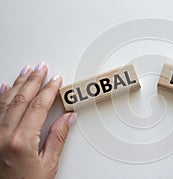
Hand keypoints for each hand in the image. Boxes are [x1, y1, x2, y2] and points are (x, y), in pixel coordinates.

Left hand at [0, 62, 75, 178]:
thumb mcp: (48, 165)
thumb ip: (57, 137)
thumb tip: (68, 117)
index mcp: (21, 141)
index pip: (39, 106)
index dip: (49, 90)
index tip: (56, 80)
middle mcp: (3, 135)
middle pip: (21, 99)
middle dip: (33, 80)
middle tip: (42, 68)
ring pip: (6, 101)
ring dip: (18, 83)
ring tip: (26, 71)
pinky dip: (1, 96)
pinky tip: (5, 86)